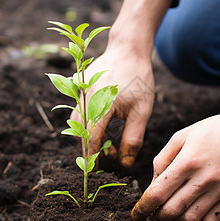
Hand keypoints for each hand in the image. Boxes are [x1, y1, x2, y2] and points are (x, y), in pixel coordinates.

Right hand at [71, 47, 154, 167]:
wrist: (128, 49)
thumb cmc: (138, 79)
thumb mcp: (142, 111)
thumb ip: (133, 139)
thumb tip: (124, 164)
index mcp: (100, 105)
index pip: (91, 139)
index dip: (93, 158)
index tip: (98, 171)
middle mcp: (84, 99)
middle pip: (80, 134)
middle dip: (92, 150)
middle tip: (109, 158)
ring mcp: (78, 93)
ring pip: (77, 124)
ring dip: (89, 137)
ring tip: (109, 144)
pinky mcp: (78, 89)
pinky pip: (78, 112)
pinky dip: (88, 124)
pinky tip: (104, 127)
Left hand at [131, 110, 219, 220]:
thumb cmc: (216, 130)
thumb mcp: (184, 135)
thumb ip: (163, 158)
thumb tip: (153, 183)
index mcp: (186, 162)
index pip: (157, 194)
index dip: (143, 208)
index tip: (136, 214)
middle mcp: (203, 179)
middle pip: (170, 211)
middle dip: (157, 216)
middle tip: (155, 212)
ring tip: (173, 214)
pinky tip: (193, 214)